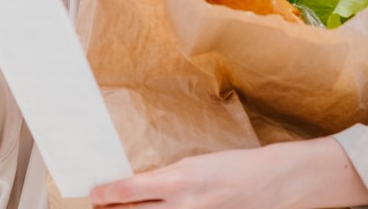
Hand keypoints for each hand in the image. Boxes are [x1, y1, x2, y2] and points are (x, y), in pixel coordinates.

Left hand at [89, 148, 295, 208]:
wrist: (272, 183)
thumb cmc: (234, 167)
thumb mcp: (194, 164)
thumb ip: (164, 178)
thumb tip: (136, 187)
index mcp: (179, 180)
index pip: (128, 190)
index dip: (105, 194)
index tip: (95, 194)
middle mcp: (183, 206)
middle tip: (102, 206)